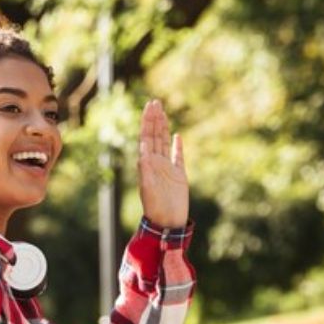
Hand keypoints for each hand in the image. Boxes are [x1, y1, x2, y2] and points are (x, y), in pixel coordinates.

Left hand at [137, 100, 188, 228]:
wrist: (167, 222)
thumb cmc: (156, 207)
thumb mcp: (149, 187)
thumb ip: (146, 169)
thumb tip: (144, 152)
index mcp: (147, 163)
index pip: (146, 137)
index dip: (147, 122)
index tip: (149, 106)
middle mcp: (156, 163)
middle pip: (155, 136)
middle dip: (154, 119)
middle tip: (155, 102)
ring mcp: (167, 168)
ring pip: (165, 142)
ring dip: (163, 127)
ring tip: (162, 112)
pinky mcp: (179, 175)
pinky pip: (178, 156)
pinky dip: (177, 145)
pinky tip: (177, 136)